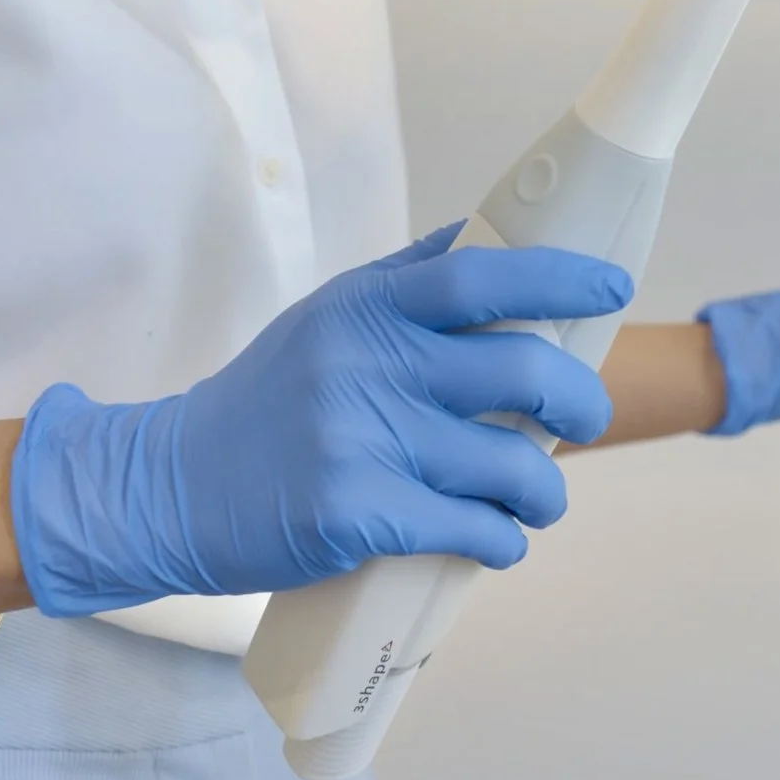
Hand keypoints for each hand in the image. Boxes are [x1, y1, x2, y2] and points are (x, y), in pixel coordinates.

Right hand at [7, 224, 631, 616]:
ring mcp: (364, 442)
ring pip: (512, 465)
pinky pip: (471, 530)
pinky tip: (500, 542)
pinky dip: (503, 542)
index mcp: (366, 307)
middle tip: (587, 419)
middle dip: (581, 401)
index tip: (612, 289)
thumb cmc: (265, 402)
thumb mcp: (325, 319)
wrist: (168, 487)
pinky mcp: (357, 516)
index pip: (484, 274)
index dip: (562, 277)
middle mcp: (369, 365)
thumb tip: (490, 237)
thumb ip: (405, 281)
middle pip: (523, 370)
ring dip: (547, 492)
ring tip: (540, 501)